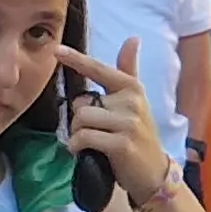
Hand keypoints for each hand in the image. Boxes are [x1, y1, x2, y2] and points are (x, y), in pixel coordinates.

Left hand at [55, 41, 175, 204]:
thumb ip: (129, 70)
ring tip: (89, 143)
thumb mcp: (136, 100)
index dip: (76, 60)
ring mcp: (128, 123)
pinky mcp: (122, 144)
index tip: (56, 50)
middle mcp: (131, 101)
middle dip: (78, 119)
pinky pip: (84, 137)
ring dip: (76, 134)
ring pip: (81, 119)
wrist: (154, 173)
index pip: (98, 70)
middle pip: (81, 102)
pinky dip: (77, 146)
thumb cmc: (139, 135)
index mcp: (131, 87)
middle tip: (92, 132)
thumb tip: (133, 38)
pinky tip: (83, 152)